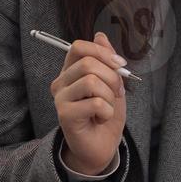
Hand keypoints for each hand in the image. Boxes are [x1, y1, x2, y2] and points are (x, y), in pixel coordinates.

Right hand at [50, 31, 127, 175]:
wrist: (101, 146)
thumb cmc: (105, 115)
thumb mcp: (112, 84)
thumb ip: (106, 61)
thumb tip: (100, 35)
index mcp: (70, 71)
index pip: (78, 47)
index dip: (103, 53)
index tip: (120, 66)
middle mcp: (61, 82)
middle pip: (87, 63)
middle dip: (112, 77)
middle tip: (116, 93)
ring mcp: (61, 99)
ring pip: (92, 81)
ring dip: (109, 96)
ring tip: (106, 108)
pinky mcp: (65, 115)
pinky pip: (95, 103)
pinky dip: (107, 112)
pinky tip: (100, 119)